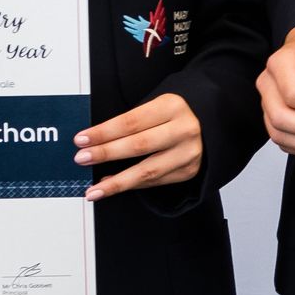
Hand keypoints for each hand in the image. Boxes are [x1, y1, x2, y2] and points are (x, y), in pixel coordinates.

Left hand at [76, 92, 203, 199]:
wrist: (212, 120)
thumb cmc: (175, 112)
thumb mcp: (156, 105)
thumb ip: (130, 122)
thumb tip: (95, 142)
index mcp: (172, 107)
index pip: (131, 122)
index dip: (103, 133)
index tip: (82, 140)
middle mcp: (184, 130)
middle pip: (138, 145)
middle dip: (106, 154)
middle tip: (82, 158)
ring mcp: (189, 153)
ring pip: (147, 171)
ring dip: (117, 182)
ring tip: (94, 189)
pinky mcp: (189, 171)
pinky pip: (155, 181)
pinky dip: (132, 184)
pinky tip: (114, 184)